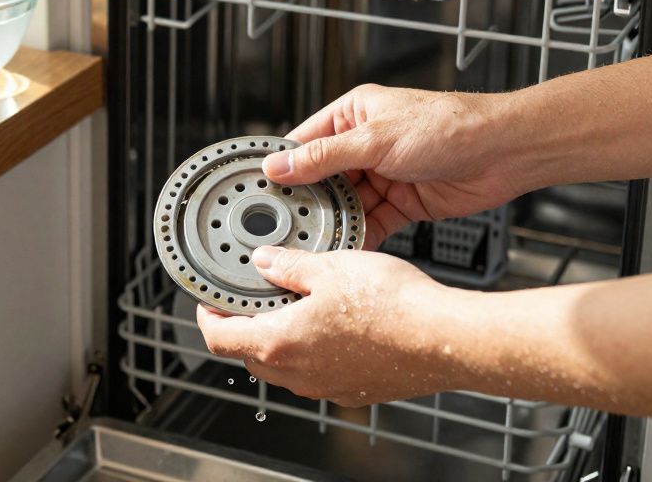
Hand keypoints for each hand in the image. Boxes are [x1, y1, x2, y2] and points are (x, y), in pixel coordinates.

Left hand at [197, 245, 463, 405]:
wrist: (444, 340)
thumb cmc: (393, 306)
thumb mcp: (329, 267)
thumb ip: (287, 266)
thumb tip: (263, 262)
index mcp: (280, 343)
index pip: (218, 339)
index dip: (207, 317)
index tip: (210, 300)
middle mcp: (297, 374)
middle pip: (248, 354)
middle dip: (243, 325)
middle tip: (250, 295)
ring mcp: (325, 387)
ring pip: (283, 365)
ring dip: (278, 337)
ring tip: (294, 303)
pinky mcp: (352, 389)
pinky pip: (316, 372)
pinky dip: (311, 350)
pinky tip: (333, 323)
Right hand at [262, 84, 524, 245]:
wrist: (504, 152)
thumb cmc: (448, 126)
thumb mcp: (375, 139)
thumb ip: (324, 157)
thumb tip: (279, 165)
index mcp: (354, 114)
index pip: (305, 141)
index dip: (282, 165)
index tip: (259, 187)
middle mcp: (365, 144)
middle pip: (322, 177)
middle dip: (307, 200)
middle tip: (283, 224)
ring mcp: (383, 175)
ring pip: (345, 203)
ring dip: (332, 221)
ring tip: (312, 241)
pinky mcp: (402, 202)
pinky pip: (370, 222)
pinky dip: (358, 236)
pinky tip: (345, 248)